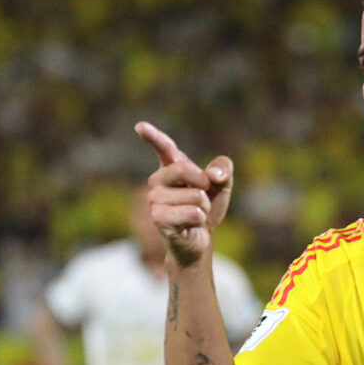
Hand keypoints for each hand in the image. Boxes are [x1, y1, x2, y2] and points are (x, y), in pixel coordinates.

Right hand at [135, 121, 233, 265]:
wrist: (201, 238)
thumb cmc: (206, 208)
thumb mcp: (222, 185)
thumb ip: (224, 170)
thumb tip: (215, 174)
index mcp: (171, 168)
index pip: (163, 148)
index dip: (153, 136)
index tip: (140, 126)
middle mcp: (158, 181)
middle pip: (185, 169)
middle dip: (204, 184)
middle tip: (202, 197)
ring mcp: (155, 200)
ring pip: (195, 196)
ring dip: (204, 207)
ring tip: (195, 214)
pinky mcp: (158, 219)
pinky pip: (192, 213)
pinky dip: (200, 219)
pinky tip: (192, 225)